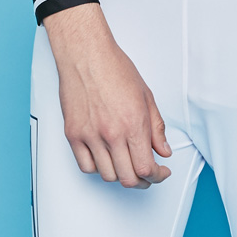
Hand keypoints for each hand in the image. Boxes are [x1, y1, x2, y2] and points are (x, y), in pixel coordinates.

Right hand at [43, 2, 172, 186]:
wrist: (85, 54)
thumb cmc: (113, 68)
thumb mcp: (146, 96)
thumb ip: (156, 128)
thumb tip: (163, 150)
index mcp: (133, 124)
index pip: (146, 168)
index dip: (157, 176)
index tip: (160, 172)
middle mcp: (111, 133)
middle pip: (128, 178)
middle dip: (142, 181)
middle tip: (147, 175)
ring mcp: (90, 136)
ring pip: (107, 175)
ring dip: (120, 175)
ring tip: (126, 166)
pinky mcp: (74, 134)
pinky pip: (86, 166)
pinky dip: (97, 168)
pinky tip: (105, 160)